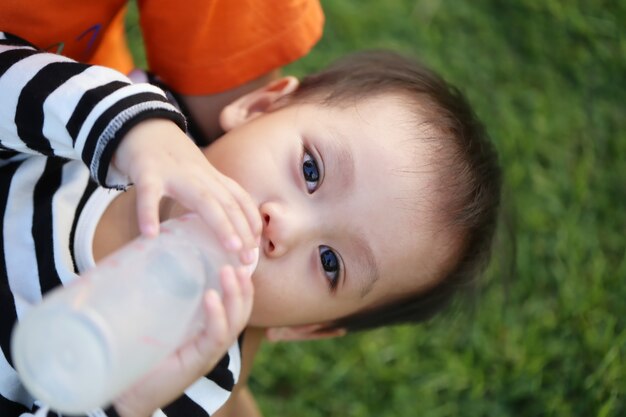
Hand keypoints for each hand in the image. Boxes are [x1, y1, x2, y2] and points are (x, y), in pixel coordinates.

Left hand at [112, 265, 253, 416]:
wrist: (124, 393)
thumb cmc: (137, 354)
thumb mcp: (153, 318)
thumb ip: (155, 293)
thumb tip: (141, 252)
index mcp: (206, 328)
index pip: (233, 302)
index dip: (240, 280)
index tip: (237, 255)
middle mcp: (213, 339)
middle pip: (241, 308)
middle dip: (243, 284)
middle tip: (238, 259)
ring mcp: (208, 352)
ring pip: (235, 319)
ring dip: (234, 294)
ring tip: (229, 271)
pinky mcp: (198, 362)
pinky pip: (216, 336)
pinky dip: (217, 316)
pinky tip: (211, 297)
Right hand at [113, 119, 260, 262]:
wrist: (141, 124)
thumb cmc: (170, 158)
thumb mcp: (196, 175)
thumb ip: (209, 196)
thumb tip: (222, 229)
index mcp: (210, 177)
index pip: (238, 199)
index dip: (251, 221)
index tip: (257, 247)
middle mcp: (199, 175)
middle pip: (227, 202)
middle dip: (242, 230)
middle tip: (250, 259)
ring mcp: (174, 172)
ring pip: (201, 199)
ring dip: (220, 224)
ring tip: (230, 248)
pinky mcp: (147, 171)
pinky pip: (148, 193)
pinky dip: (148, 212)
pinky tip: (150, 235)